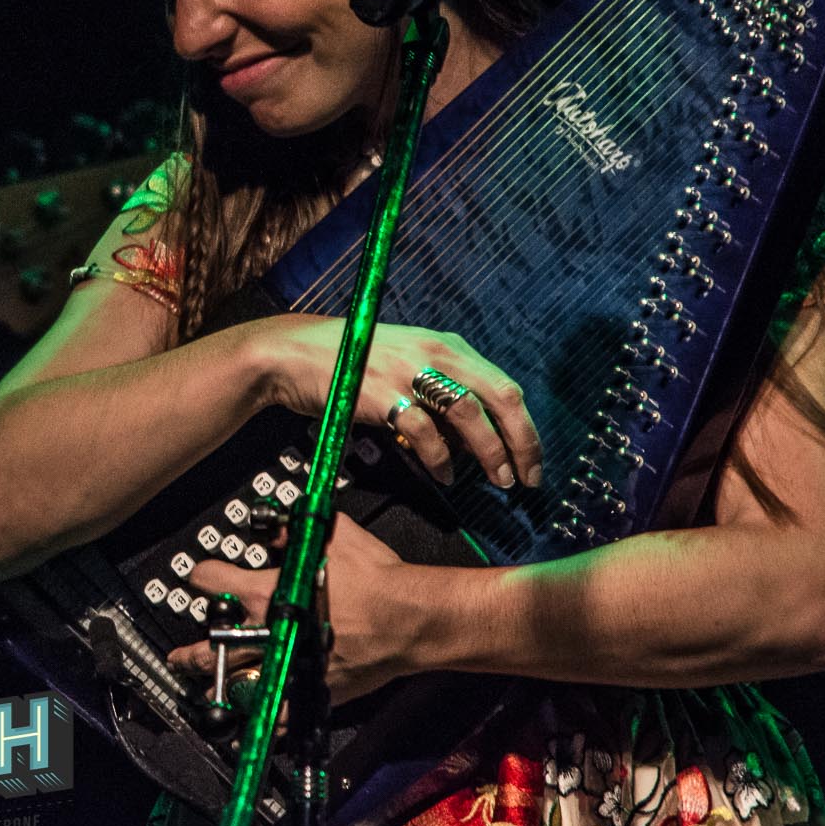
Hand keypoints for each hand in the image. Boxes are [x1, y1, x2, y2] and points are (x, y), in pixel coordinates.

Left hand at [165, 512, 412, 707]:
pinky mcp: (309, 690)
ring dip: (215, 685)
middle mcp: (270, 631)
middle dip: (190, 651)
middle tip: (177, 656)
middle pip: (212, 643)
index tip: (199, 576)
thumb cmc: (375, 579)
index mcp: (268, 592)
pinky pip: (274, 715)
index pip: (213, 580)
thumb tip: (276, 526)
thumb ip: (296, 532)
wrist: (408, 619)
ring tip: (199, 690)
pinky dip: (255, 725)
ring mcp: (287, 664)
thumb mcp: (334, 537)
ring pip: (236, 681)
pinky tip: (241, 731)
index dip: (201, 574)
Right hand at [250, 316, 541, 489]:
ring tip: (499, 480)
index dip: (525, 427)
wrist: (292, 355)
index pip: (504, 386)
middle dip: (522, 441)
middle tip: (528, 478)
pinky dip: (441, 458)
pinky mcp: (382, 394)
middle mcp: (434, 352)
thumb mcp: (406, 367)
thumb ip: (442, 397)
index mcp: (446, 345)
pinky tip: (446, 476)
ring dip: (491, 452)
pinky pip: (425, 432)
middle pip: (500, 397)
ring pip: (470, 414)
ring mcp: (408, 371)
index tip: (532, 459)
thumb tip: (476, 443)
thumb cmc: (351, 364)